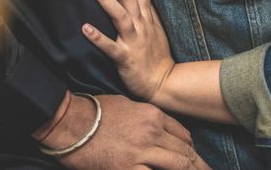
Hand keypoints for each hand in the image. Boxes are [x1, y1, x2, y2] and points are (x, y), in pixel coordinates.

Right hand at [34, 92, 211, 168]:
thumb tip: (160, 134)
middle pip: (185, 152)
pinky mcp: (128, 169)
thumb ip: (148, 120)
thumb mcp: (129, 107)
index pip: (183, 135)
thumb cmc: (96, 112)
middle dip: (199, 166)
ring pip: (178, 164)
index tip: (197, 161)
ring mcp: (142, 151)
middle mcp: (152, 132)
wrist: (71, 123)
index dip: (192, 151)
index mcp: (153, 115)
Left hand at [82, 0, 175, 102]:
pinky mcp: (125, 58)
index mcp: (147, 15)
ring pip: (120, 15)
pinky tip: (84, 27)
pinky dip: (98, 37)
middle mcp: (141, 24)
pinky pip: (110, 46)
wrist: (164, 82)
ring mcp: (134, 40)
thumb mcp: (156, 26)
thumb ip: (146, 9)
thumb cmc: (157, 54)